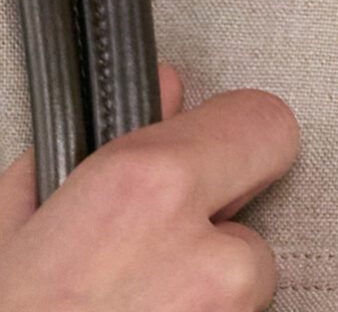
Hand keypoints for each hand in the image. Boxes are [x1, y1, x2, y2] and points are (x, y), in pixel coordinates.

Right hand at [0, 64, 297, 309]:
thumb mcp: (10, 234)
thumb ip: (92, 151)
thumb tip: (161, 97)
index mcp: (145, 192)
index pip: (263, 122)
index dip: (232, 140)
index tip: (210, 154)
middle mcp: (203, 257)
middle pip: (255, 223)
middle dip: (215, 236)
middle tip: (149, 265)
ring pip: (240, 295)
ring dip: (200, 305)